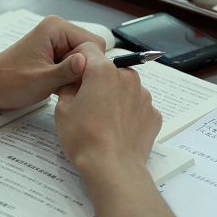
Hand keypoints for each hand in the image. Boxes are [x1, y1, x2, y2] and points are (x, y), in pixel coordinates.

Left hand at [0, 16, 105, 110]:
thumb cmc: (9, 82)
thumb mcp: (42, 80)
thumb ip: (67, 71)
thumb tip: (88, 62)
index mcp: (56, 27)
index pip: (95, 43)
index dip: (90, 64)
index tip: (75, 80)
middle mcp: (58, 29)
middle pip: (91, 50)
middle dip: (83, 70)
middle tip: (64, 85)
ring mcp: (56, 40)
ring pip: (84, 58)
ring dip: (75, 75)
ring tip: (58, 85)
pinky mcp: (53, 51)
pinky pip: (73, 63)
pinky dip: (69, 76)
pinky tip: (56, 85)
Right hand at [55, 43, 161, 177]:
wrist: (112, 167)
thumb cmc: (85, 138)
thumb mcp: (62, 109)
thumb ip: (69, 87)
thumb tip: (73, 83)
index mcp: (103, 71)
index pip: (88, 49)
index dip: (77, 59)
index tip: (73, 74)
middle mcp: (127, 77)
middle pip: (109, 69)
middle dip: (97, 81)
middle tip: (86, 103)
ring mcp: (144, 96)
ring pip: (125, 87)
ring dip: (115, 96)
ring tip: (103, 120)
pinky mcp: (153, 114)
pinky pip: (138, 106)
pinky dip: (129, 113)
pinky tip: (118, 129)